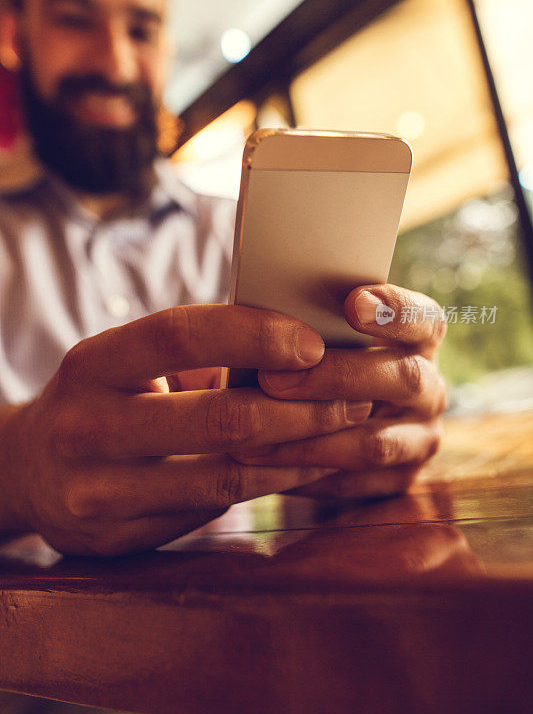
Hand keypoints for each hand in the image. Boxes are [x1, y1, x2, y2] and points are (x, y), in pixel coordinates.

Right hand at [0, 305, 368, 555]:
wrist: (26, 471)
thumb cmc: (101, 399)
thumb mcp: (127, 363)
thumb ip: (193, 351)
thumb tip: (294, 340)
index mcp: (92, 364)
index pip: (179, 335)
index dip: (252, 335)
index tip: (311, 342)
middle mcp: (86, 427)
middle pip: (217, 417)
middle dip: (302, 407)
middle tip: (354, 395)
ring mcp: (97, 491)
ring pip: (224, 474)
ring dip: (300, 451)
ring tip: (344, 430)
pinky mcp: (117, 538)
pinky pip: (212, 510)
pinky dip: (268, 485)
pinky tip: (303, 467)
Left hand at [231, 284, 447, 498]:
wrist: (335, 414)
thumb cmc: (323, 356)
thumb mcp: (329, 333)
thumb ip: (316, 323)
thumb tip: (270, 318)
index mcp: (422, 340)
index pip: (424, 318)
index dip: (394, 309)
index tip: (352, 302)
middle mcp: (430, 388)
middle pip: (401, 379)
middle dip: (335, 378)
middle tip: (274, 378)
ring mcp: (422, 438)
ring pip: (375, 443)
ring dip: (312, 440)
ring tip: (257, 437)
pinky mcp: (401, 479)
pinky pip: (354, 483)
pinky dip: (307, 475)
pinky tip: (266, 466)